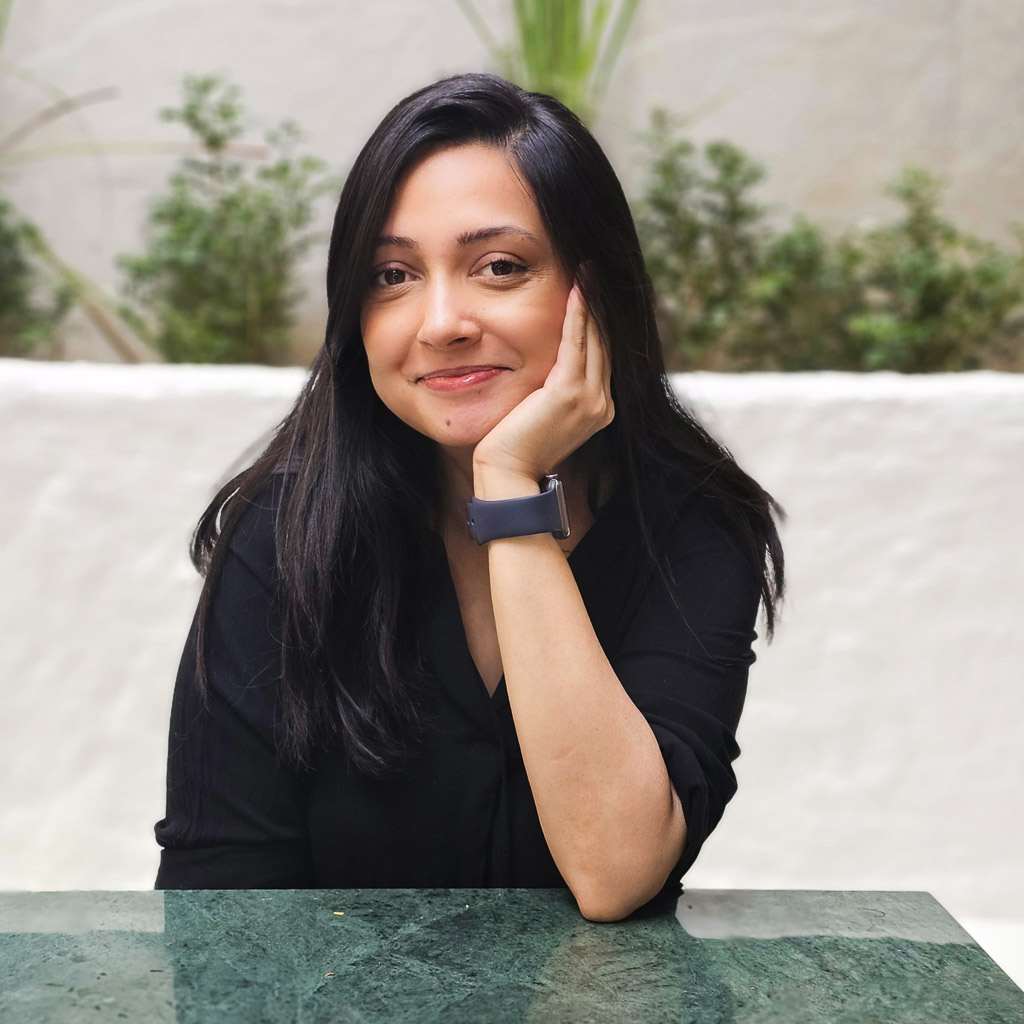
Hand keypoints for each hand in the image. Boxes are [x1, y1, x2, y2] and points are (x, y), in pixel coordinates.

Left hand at [472, 282, 613, 487]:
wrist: (508, 473)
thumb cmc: (515, 447)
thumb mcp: (541, 414)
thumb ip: (552, 391)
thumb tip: (546, 371)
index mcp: (599, 409)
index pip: (600, 356)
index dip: (597, 322)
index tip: (591, 292)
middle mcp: (602, 404)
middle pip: (603, 343)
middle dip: (598, 306)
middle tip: (593, 271)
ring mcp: (591, 400)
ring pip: (594, 339)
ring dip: (591, 302)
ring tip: (588, 271)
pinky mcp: (570, 394)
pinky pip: (576, 344)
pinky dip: (577, 315)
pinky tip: (576, 290)